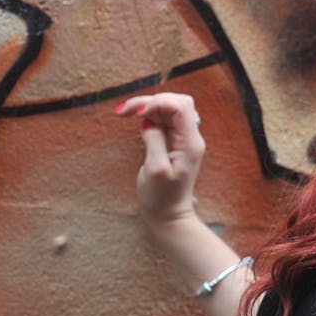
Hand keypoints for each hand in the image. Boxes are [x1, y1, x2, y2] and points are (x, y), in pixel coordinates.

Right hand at [115, 92, 206, 228]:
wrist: (169, 215)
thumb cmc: (161, 197)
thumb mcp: (155, 169)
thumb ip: (154, 140)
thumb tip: (149, 120)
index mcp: (191, 143)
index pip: (181, 107)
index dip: (158, 103)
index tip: (137, 113)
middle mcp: (190, 137)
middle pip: (176, 103)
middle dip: (151, 100)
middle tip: (124, 111)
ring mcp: (183, 139)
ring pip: (169, 108)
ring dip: (147, 105)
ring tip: (124, 113)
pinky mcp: (174, 142)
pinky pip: (164, 118)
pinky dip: (149, 114)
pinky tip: (135, 118)